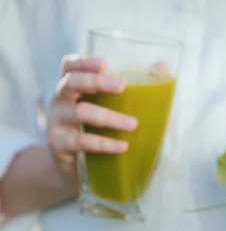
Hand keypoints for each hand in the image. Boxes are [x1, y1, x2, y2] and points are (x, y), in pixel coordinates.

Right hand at [47, 55, 137, 182]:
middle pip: (71, 83)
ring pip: (79, 113)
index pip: (69, 66)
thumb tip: (162, 66)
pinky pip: (81, 141)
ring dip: (108, 117)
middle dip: (96, 82)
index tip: (105, 63)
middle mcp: (60, 101)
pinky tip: (122, 146)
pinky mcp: (59, 145)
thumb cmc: (96, 129)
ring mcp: (56, 122)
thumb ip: (132, 86)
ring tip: (133, 124)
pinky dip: (103, 143)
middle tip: (121, 85)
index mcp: (72, 87)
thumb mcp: (107, 107)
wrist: (74, 169)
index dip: (83, 61)